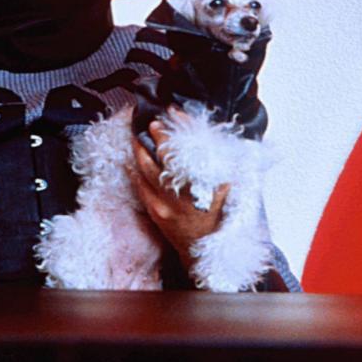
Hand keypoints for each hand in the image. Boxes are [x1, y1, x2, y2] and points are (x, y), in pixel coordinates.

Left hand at [128, 120, 227, 261]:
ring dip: (141, 150)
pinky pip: (140, 187)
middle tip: (154, 123)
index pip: (195, 145)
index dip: (184, 126)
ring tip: (137, 137)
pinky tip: (129, 163)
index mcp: (212, 181)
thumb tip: (214, 137)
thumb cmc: (220, 216)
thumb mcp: (232, 189)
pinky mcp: (157, 212)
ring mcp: (170, 202)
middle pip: (170, 155)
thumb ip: (225, 164)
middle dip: (160, 135)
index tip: (175, 112)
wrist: (206, 249)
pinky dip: (134, 173)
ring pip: (149, 169)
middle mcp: (190, 191)